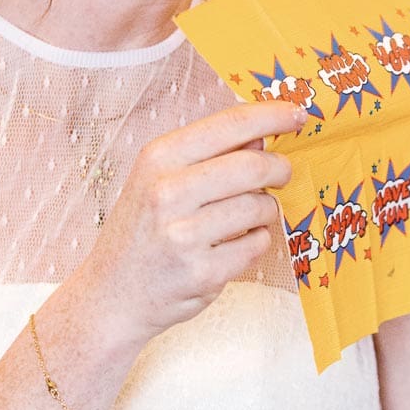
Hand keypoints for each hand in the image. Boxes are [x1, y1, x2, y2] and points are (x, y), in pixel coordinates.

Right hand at [75, 99, 304, 346]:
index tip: (299, 114)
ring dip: (267, 209)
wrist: (111, 295)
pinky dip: (257, 241)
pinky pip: (256, 245)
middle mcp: (167, 192)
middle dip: (280, 167)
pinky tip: (237, 244)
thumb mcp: (158, 180)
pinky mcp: (203, 273)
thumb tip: (261, 136)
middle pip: (253, 166)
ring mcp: (184, 235)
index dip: (272, 115)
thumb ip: (207, 155)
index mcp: (158, 159)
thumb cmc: (142, 231)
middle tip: (284, 172)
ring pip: (260, 207)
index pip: (228, 125)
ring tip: (252, 215)